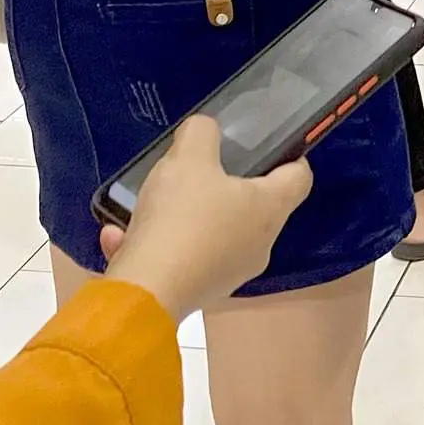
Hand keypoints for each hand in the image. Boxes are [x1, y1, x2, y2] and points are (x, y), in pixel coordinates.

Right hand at [100, 116, 311, 320]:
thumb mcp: (188, 157)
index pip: (300, 178)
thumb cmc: (180, 217)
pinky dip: (157, 243)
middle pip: (253, 206)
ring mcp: (230, 273)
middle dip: (226, 185)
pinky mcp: (199, 292)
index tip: (271, 144)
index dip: (291, 156)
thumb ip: (201, 133)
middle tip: (199, 166)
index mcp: (268, 210)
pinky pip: (181, 257)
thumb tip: (205, 132)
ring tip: (154, 201)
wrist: (147, 292)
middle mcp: (258, 245)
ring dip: (184, 216)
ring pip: (213, 233)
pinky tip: (123, 235)